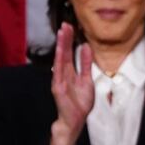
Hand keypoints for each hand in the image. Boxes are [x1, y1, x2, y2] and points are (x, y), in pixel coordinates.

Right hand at [49, 23, 93, 144]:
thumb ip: (86, 64)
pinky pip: (59, 72)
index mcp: (70, 72)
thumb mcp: (87, 80)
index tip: (70, 27)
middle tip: (66, 24)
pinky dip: (60, 61)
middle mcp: (62, 74)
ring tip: (62, 33)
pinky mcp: (57, 88)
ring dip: (61, 46)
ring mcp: (58, 80)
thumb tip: (87, 47)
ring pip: (60, 60)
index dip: (70, 40)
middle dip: (65, 39)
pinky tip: (61, 52)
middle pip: (64, 53)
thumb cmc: (80, 102)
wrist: (75, 120)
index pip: (69, 53)